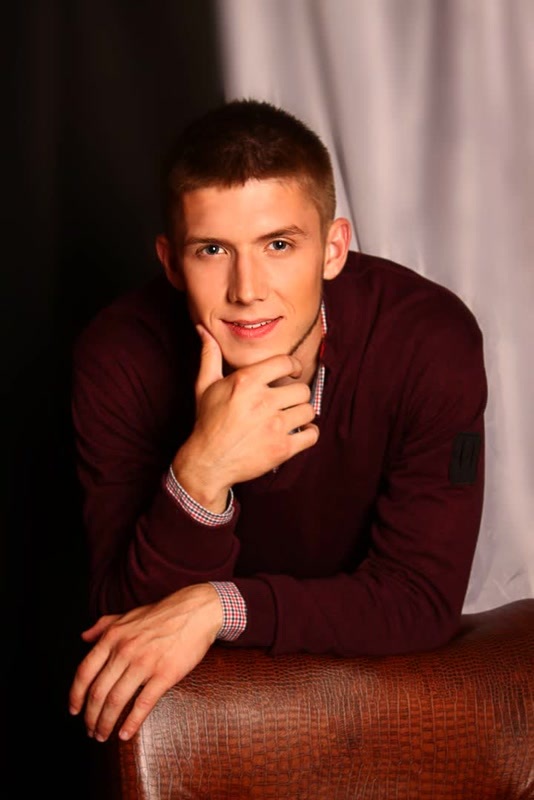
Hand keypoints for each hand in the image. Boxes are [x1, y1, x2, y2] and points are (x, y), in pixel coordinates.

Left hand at [68, 583, 222, 741]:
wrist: (196, 611)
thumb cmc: (162, 614)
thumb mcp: (128, 615)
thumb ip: (103, 626)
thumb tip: (83, 637)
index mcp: (113, 637)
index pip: (84, 672)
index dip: (75, 696)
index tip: (74, 711)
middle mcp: (124, 650)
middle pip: (98, 692)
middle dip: (90, 717)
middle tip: (90, 730)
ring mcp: (144, 663)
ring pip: (116, 701)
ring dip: (105, 723)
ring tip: (103, 735)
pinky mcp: (165, 674)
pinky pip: (143, 704)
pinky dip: (131, 723)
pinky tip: (125, 734)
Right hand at [173, 325, 319, 510]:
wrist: (208, 462)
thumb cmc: (207, 422)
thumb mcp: (204, 386)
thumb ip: (209, 356)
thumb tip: (203, 330)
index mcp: (246, 382)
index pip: (286, 363)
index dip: (293, 366)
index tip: (292, 373)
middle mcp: (262, 402)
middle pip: (302, 389)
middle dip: (296, 394)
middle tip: (287, 400)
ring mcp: (274, 427)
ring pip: (309, 410)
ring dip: (302, 413)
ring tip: (291, 416)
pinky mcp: (282, 449)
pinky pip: (312, 435)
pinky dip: (309, 433)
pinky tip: (299, 432)